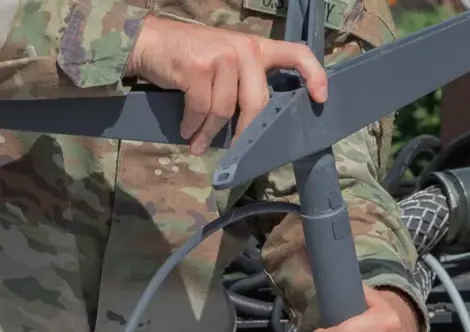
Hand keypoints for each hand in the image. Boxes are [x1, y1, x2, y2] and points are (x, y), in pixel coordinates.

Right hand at [127, 16, 327, 155]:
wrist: (149, 43)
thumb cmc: (189, 59)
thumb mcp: (224, 63)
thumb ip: (244, 83)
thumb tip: (256, 127)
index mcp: (256, 48)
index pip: (296, 53)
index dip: (314, 75)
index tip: (320, 99)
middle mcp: (244, 48)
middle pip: (257, 103)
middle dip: (245, 133)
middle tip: (234, 150)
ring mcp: (222, 56)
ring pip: (225, 111)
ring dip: (208, 133)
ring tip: (196, 142)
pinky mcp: (198, 67)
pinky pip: (201, 109)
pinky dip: (192, 125)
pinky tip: (186, 129)